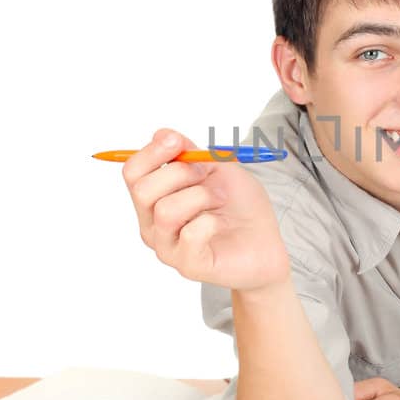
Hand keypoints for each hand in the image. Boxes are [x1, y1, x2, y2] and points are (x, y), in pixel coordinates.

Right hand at [122, 129, 290, 290]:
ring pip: (166, 210)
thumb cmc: (239, 206)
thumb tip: (162, 134)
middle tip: (207, 173)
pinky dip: (211, 221)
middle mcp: (152, 224)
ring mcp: (167, 247)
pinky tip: (220, 224)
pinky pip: (190, 235)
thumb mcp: (217, 169)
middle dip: (179, 172)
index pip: (132, 172)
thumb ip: (189, 152)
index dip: (151, 152)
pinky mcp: (188, 265)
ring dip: (201, 195)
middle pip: (142, 190)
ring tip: (220, 199)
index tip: (177, 142)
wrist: (267, 242)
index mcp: (154, 199)